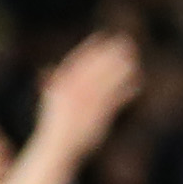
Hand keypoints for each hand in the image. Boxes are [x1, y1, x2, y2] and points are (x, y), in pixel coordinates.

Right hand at [36, 31, 142, 156]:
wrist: (57, 148)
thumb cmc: (54, 125)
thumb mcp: (49, 101)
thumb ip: (51, 84)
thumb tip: (46, 69)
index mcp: (59, 88)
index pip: (76, 61)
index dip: (89, 47)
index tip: (101, 35)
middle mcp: (71, 94)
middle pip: (94, 67)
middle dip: (109, 53)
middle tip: (123, 40)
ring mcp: (85, 105)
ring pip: (107, 81)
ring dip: (121, 68)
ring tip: (132, 58)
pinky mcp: (98, 115)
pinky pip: (115, 98)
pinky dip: (126, 89)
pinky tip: (136, 82)